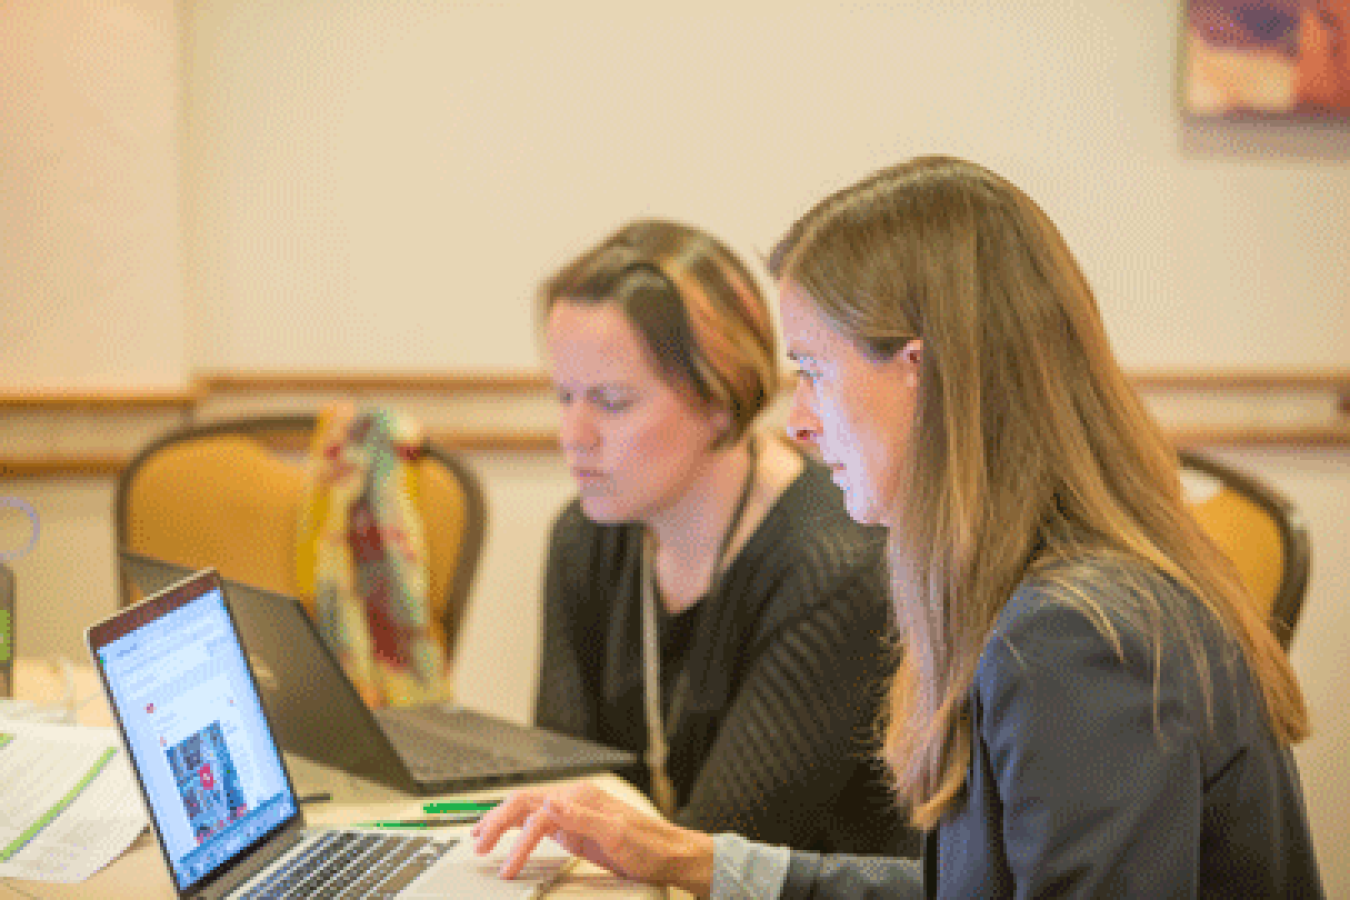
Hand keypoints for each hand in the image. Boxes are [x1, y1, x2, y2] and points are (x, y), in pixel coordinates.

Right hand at [470, 780, 714, 896]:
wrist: (671, 856)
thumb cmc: (650, 847)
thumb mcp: (618, 834)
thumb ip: (582, 817)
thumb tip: (551, 800)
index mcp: (581, 797)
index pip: (537, 813)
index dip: (517, 839)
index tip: (506, 866)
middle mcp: (574, 801)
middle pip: (524, 805)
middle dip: (497, 822)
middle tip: (477, 844)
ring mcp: (573, 815)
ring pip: (527, 812)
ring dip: (501, 822)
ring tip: (479, 837)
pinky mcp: (575, 830)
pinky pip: (538, 825)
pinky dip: (517, 830)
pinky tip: (506, 836)